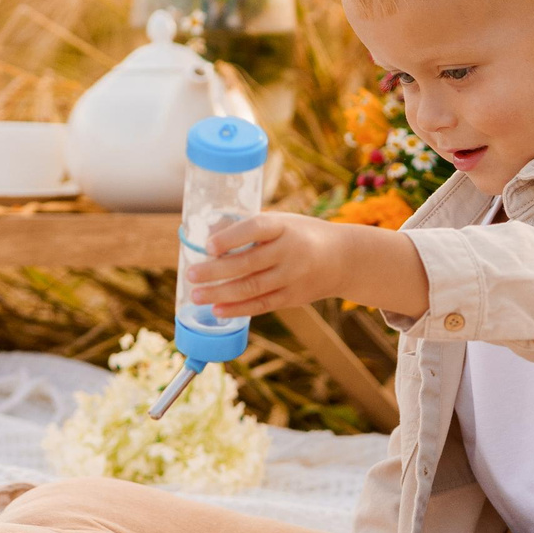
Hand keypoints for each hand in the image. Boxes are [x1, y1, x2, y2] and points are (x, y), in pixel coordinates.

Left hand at [184, 213, 429, 317]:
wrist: (343, 259)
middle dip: (216, 271)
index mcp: (284, 226)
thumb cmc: (301, 235)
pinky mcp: (292, 297)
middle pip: (248, 263)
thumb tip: (207, 233)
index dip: (231, 237)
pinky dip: (238, 309)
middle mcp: (289, 251)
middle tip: (190, 275)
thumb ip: (249, 229)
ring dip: (221, 293)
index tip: (209, 245)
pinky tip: (218, 310)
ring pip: (252, 287)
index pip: (256, 228)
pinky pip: (262, 305)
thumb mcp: (282, 222)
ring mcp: (292, 276)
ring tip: (196, 295)